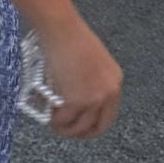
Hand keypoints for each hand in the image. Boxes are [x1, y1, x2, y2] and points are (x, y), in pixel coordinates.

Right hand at [39, 18, 122, 139]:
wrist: (60, 28)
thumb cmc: (69, 36)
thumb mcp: (91, 61)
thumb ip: (91, 80)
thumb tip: (77, 99)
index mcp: (115, 80)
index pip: (109, 114)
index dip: (93, 124)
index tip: (80, 127)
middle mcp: (110, 92)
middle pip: (99, 126)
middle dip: (81, 133)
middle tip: (66, 131)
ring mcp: (95, 98)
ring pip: (80, 127)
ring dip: (66, 129)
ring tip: (53, 123)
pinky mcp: (78, 101)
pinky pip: (64, 119)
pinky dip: (55, 120)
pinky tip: (48, 115)